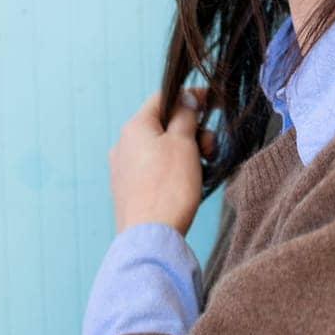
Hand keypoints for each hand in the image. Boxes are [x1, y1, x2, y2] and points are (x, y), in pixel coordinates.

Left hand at [108, 85, 214, 236]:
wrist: (150, 237)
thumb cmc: (168, 188)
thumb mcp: (183, 143)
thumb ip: (185, 115)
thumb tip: (185, 99)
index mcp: (134, 127)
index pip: (163, 97)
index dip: (189, 97)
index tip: (210, 103)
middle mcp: (123, 144)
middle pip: (162, 124)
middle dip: (191, 131)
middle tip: (208, 148)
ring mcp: (123, 169)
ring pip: (159, 148)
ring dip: (184, 151)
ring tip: (201, 169)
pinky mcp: (127, 190)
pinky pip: (153, 169)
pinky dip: (172, 169)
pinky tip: (186, 184)